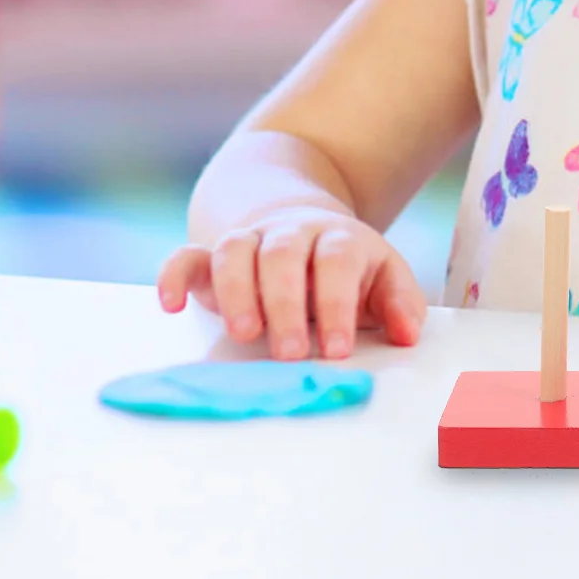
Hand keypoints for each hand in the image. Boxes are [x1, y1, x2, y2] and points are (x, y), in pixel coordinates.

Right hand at [156, 208, 426, 360]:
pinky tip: (169, 304)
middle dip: (286, 304)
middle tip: (289, 353)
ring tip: (244, 335)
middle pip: (284, 255)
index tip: (337, 350)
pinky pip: (187, 255)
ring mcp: (250, 240)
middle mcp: (291, 233)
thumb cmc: (346, 269)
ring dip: (236, 290)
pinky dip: (174, 275)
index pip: (338, 262)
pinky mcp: (211, 256)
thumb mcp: (381, 278)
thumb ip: (399, 303)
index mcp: (338, 238)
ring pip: (236, 250)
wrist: (303, 226)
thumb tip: (409, 334)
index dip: (338, 303)